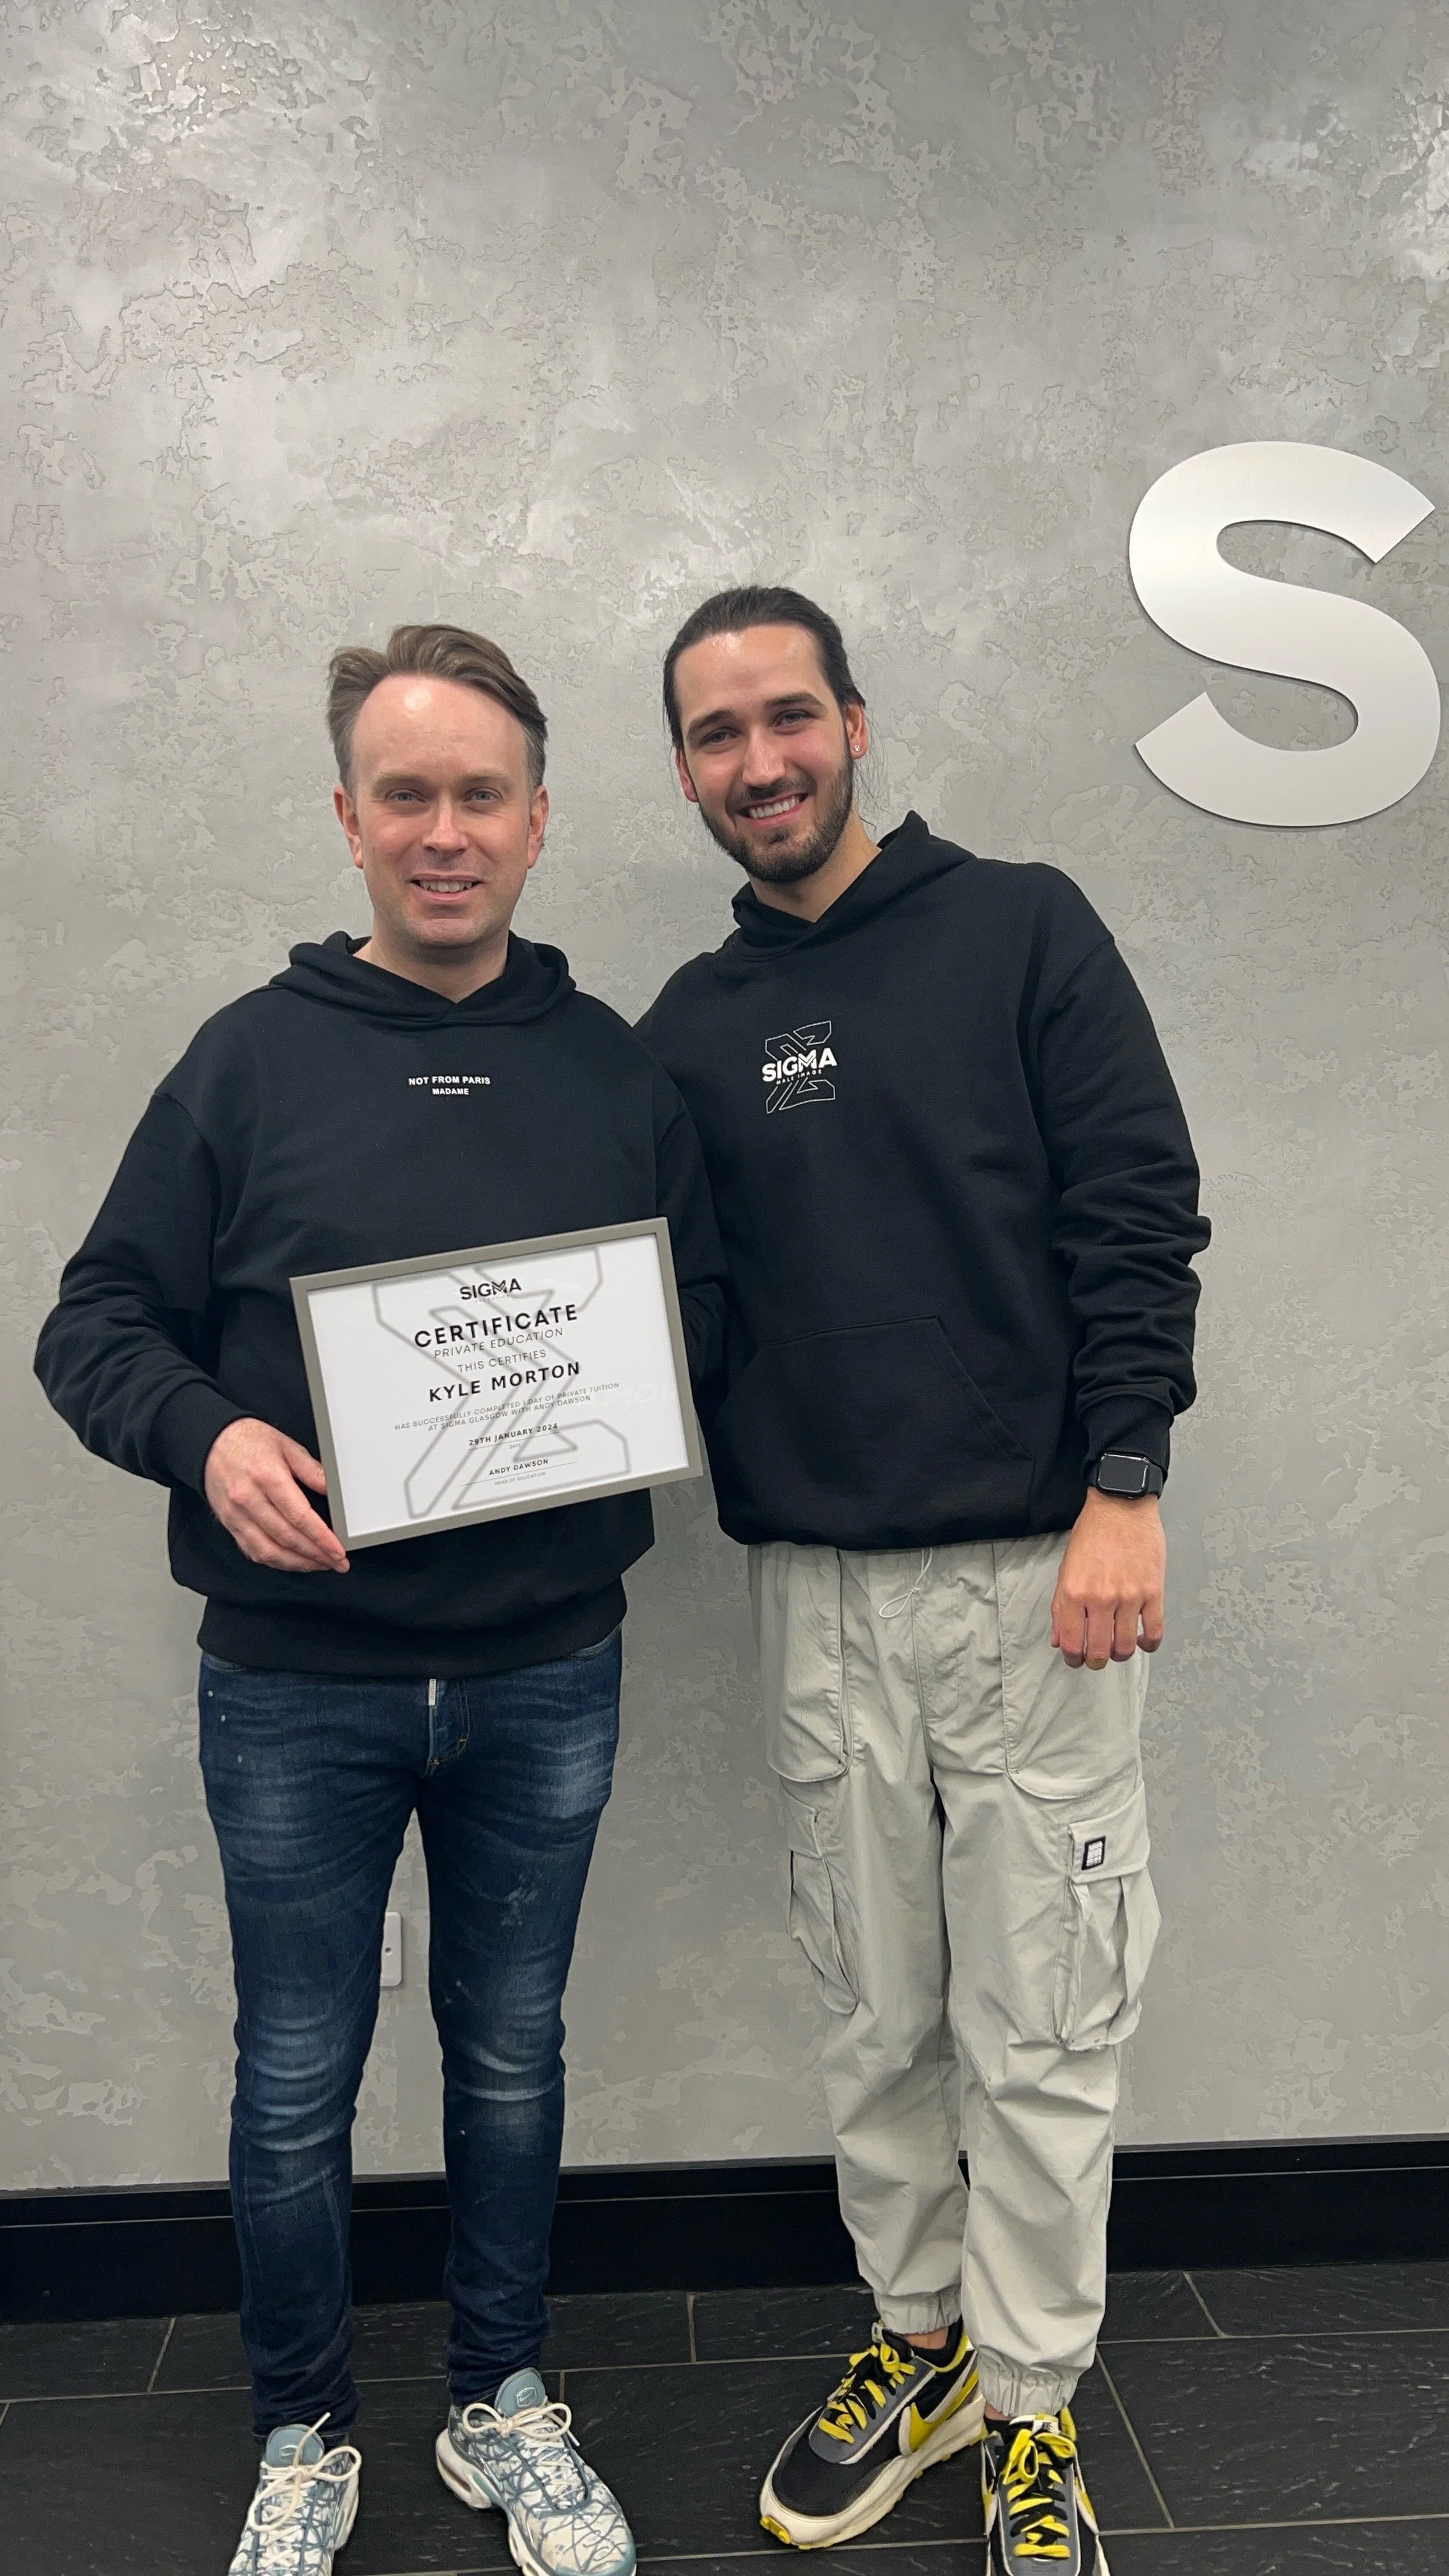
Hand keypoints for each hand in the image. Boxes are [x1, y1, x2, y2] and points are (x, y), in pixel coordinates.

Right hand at [203, 1417, 349, 1574]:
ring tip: (319, 1564)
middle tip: (336, 1561)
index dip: (321, 1538)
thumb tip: (333, 1490)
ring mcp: (236, 1515)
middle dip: (316, 1554)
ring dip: (298, 1563)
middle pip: (287, 1537)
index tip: (337, 1550)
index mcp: (267, 1476)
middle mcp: (248, 1498)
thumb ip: (312, 1471)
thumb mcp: (287, 1446)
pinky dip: (276, 1561)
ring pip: (270, 1551)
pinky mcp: (230, 1524)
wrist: (212, 1443)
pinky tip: (293, 1561)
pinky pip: (254, 1551)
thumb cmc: (249, 1442)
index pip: (299, 1516)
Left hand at [1050, 1489, 1163, 1669]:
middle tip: (1096, 1658)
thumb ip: (1060, 1607)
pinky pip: (1154, 1631)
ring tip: (1118, 1649)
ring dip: (1120, 1655)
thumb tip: (1059, 1640)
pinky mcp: (1153, 1592)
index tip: (1075, 1659)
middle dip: (1095, 1661)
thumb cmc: (1092, 1533)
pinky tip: (1143, 1642)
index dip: (1072, 1658)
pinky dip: (1149, 1644)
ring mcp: (1129, 1597)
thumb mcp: (1065, 1568)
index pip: (1071, 1643)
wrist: (1121, 1505)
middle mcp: (1100, 1598)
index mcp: (1073, 1593)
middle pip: (1098, 1652)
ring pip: (1125, 1647)